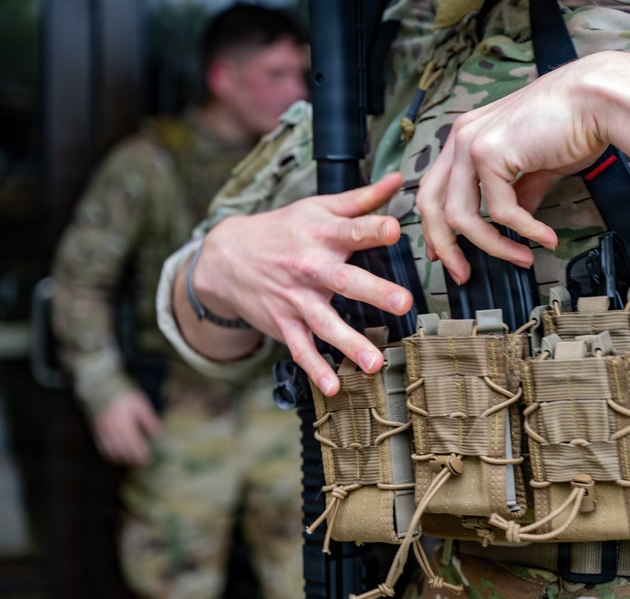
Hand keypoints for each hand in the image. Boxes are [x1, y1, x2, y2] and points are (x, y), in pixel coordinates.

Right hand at [93, 389, 160, 465]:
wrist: (105, 389)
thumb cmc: (127, 398)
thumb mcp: (141, 405)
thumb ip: (149, 419)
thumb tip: (158, 434)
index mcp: (124, 419)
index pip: (133, 440)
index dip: (140, 451)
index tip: (147, 457)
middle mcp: (112, 426)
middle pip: (122, 447)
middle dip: (132, 457)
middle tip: (141, 463)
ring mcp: (102, 429)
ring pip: (111, 449)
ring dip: (121, 458)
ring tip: (131, 462)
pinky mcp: (97, 430)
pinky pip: (101, 446)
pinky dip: (109, 454)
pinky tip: (116, 459)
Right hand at [185, 173, 413, 394]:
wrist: (226, 255)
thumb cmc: (283, 229)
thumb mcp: (318, 208)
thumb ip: (361, 200)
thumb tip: (398, 180)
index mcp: (322, 234)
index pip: (352, 229)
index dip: (374, 228)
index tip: (395, 229)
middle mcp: (309, 267)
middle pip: (345, 279)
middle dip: (374, 291)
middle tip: (403, 302)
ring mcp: (295, 299)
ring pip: (325, 323)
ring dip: (350, 344)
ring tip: (375, 363)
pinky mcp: (283, 323)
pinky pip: (301, 349)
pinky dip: (315, 370)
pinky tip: (332, 387)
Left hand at [417, 57, 609, 283]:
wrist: (596, 99)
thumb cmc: (573, 123)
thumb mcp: (536, 165)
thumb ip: (519, 192)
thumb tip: (515, 221)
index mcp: (468, 136)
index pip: (435, 189)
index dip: (436, 228)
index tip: (448, 255)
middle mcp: (462, 136)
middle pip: (431, 205)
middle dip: (446, 246)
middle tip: (463, 274)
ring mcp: (471, 143)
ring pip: (461, 216)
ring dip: (493, 246)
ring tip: (521, 258)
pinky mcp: (489, 152)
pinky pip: (500, 211)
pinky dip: (524, 231)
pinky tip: (544, 237)